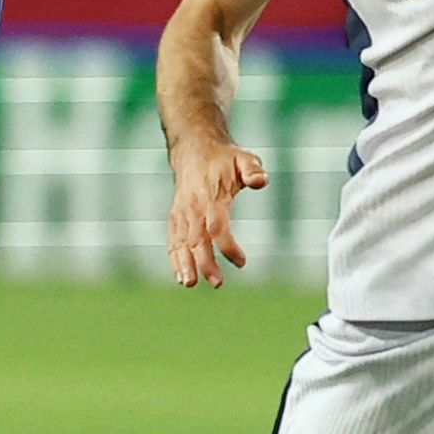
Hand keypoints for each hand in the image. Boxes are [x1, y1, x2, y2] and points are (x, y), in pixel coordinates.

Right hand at [166, 139, 271, 286]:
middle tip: (217, 283)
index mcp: (210, 196)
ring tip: (189, 284)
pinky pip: (173, 240)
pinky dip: (175, 258)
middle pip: (197, 240)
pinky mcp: (175, 217)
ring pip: (181, 243)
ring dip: (184, 264)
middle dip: (205, 263)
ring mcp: (181, 213)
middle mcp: (193, 207)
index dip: (228, 247)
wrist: (193, 149)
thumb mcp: (243, 158)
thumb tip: (260, 181)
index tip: (241, 262)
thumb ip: (253, 170)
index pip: (217, 227)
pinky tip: (181, 277)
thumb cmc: (223, 158)